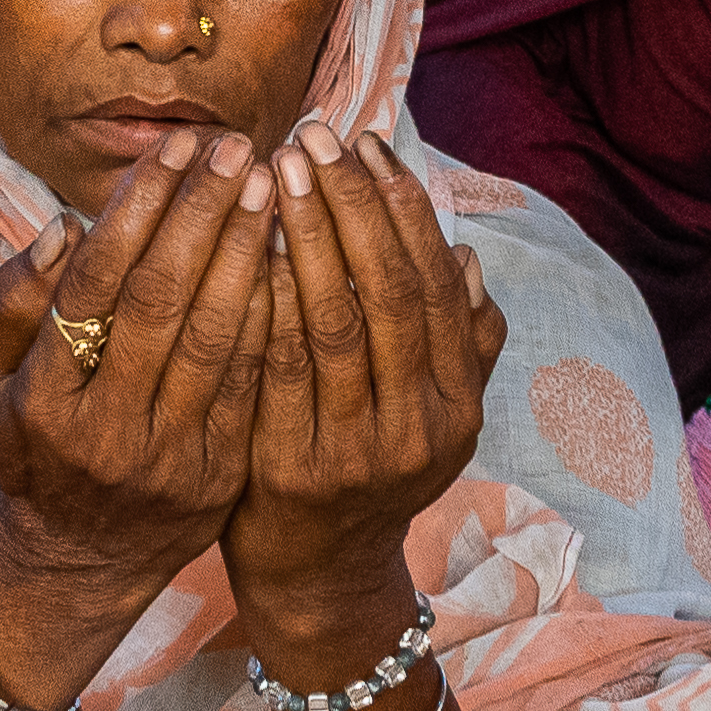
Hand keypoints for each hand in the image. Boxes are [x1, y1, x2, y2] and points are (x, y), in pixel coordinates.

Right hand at [0, 133, 281, 602]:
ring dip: (247, 254)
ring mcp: (166, 456)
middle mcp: (103, 428)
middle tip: (238, 149)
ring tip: (272, 188)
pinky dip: (272, 314)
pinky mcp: (219, 475)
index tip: (175, 147)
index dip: (138, 207)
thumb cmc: (39, 448)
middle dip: (201, 213)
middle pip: (159, 300)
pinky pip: (252, 381)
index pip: (94, 282)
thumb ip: (15, 303)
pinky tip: (292, 259)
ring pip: (214, 338)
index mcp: (43, 397)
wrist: (84, 558)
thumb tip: (63, 225)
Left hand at [224, 127, 508, 638]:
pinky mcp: (294, 468)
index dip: (401, 205)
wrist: (318, 574)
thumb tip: (466, 258)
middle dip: (349, 202)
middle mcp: (421, 425)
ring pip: (333, 321)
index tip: (366, 143)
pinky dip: (265, 301)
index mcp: (458, 400)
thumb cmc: (365, 468)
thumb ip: (458, 342)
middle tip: (311, 137)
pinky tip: (243, 246)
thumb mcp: (431, 414)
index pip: (433, 280)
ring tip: (272, 169)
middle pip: (386, 290)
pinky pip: (278, 367)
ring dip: (304, 234)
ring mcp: (359, 451)